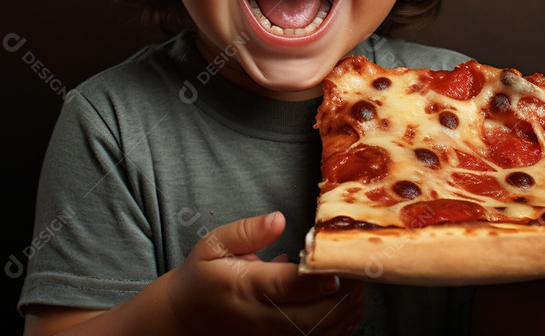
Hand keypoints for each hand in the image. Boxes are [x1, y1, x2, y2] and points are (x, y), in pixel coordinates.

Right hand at [165, 211, 363, 335]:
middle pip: (308, 318)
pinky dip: (337, 329)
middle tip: (358, 274)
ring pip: (315, 335)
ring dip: (344, 315)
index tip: (337, 270)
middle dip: (340, 299)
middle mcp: (259, 317)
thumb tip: (279, 220)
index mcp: (244, 286)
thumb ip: (248, 231)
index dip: (314, 281)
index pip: (284, 287)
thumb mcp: (214, 243)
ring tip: (359, 289)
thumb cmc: (204, 275)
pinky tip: (349, 307)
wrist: (185, 317)